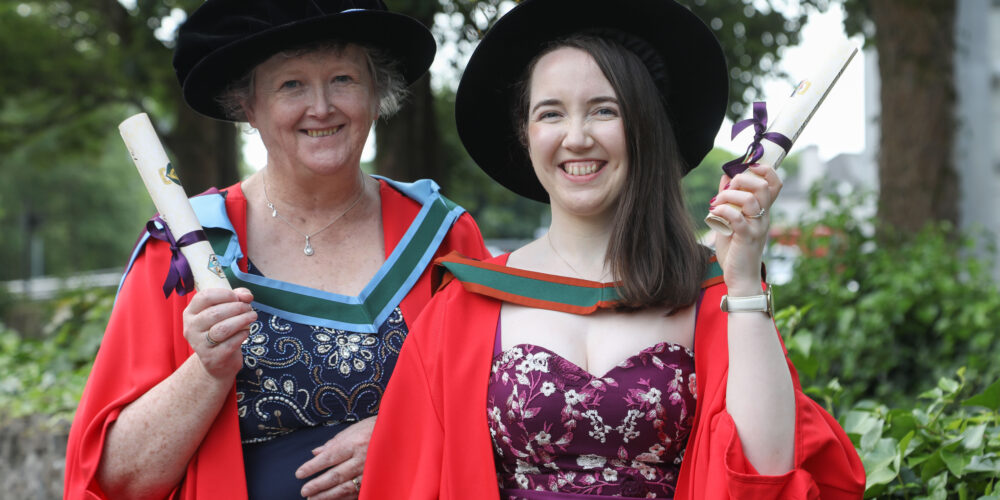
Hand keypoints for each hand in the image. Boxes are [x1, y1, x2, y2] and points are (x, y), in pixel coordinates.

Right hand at [182, 287, 255, 379]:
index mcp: (190, 312)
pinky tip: (245, 332)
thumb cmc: (222, 329)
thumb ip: (236, 297)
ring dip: (242, 320)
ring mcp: (200, 344)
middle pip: (215, 313)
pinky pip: (231, 343)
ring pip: (223, 328)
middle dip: (238, 307)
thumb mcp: (225, 310)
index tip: (238, 297)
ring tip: (252, 316)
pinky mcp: (212, 357)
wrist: (217, 361)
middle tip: (249, 309)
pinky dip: (242, 334)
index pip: (204, 297)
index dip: (225, 294)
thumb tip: (246, 296)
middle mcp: (191, 328)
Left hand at [297, 416, 374, 498]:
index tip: (299, 473)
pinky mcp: (376, 480)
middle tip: (304, 491)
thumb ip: (335, 442)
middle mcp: (363, 458)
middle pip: (335, 475)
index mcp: (355, 443)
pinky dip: (344, 498)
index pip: (329, 457)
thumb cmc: (376, 428)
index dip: (312, 467)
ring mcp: (370, 472)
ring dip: (327, 495)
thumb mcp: (355, 429)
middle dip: (318, 484)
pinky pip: (357, 492)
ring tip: (313, 499)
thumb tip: (316, 452)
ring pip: (345, 488)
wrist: (403, 433)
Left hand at [709, 164, 781, 293]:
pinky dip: (723, 211)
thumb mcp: (732, 221)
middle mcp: (764, 217)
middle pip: (763, 186)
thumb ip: (730, 200)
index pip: (775, 183)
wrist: (740, 278)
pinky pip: (737, 217)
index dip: (765, 170)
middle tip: (726, 189)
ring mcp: (757, 227)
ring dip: (729, 196)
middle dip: (742, 180)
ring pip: (750, 199)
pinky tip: (714, 215)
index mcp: (763, 211)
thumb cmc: (736, 250)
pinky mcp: (746, 238)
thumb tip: (725, 178)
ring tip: (717, 203)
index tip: (747, 169)